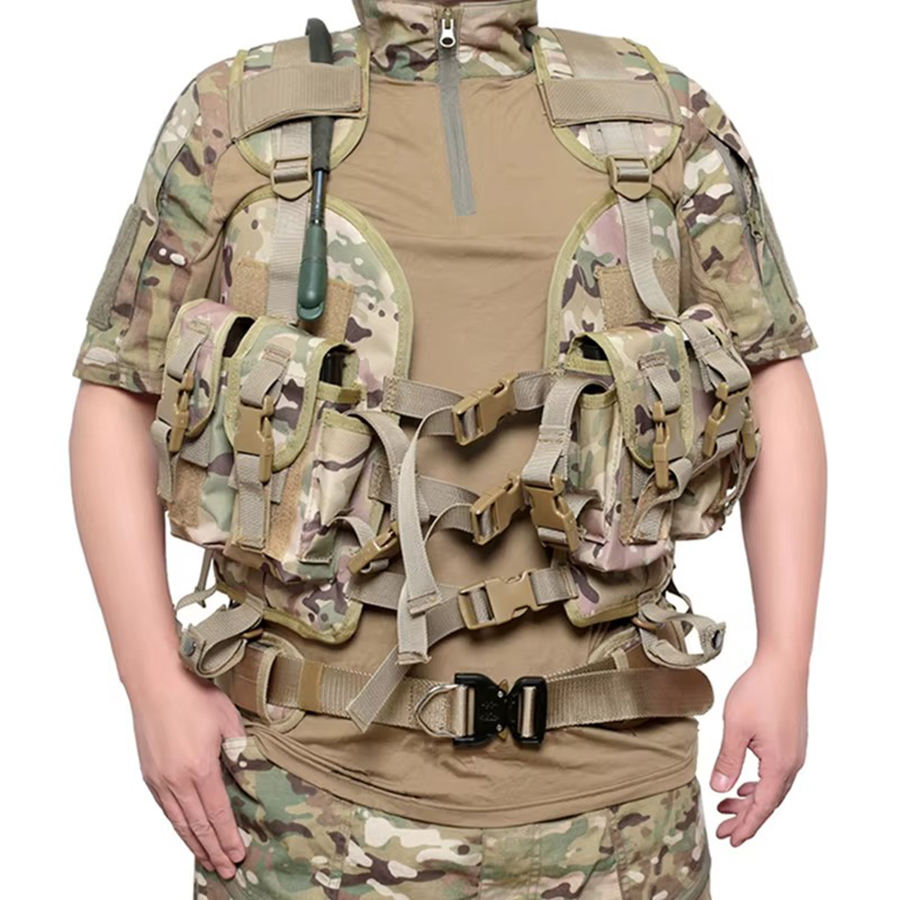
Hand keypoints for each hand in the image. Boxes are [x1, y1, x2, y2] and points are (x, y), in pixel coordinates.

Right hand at [128, 661, 246, 878]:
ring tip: (208, 860)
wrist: (157, 682)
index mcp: (200, 769)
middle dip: (213, 850)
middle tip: (227, 869)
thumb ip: (239, 749)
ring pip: (179, 822)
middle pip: (197, 826)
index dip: (228, 837)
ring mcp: (160, 779)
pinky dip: (178, 826)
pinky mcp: (149, 773)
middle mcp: (177, 781)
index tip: (239, 854)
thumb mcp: (228, 720)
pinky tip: (186, 832)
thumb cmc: (194, 695)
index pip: (218, 814)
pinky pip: (165, 809)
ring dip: (194, 844)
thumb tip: (248, 770)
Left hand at [710, 654, 807, 845]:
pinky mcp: (791, 741)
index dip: (746, 825)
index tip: (731, 839)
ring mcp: (794, 752)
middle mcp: (792, 763)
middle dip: (745, 817)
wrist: (783, 665)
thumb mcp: (736, 727)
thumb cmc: (759, 691)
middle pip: (768, 801)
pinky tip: (743, 782)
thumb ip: (728, 760)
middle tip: (723, 828)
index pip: (762, 806)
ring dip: (750, 799)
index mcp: (779, 765)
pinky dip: (758, 783)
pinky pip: (775, 773)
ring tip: (726, 804)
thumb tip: (719, 789)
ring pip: (772, 788)